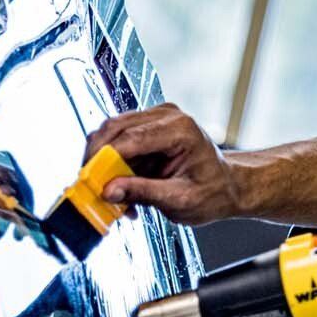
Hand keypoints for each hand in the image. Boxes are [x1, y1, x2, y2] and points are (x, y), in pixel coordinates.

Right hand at [84, 104, 246, 225]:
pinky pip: (119, 140)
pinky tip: (123, 187)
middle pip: (115, 128)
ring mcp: (157, 118)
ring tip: (113, 194)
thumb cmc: (213, 192)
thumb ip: (143, 193)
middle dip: (97, 159)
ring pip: (112, 133)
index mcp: (180, 130)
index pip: (130, 138)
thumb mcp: (180, 200)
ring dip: (105, 164)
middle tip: (90, 187)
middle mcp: (167, 116)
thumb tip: (109, 191)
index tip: (89, 180)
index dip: (104, 159)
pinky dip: (114, 164)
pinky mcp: (149, 126)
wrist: (227, 186)